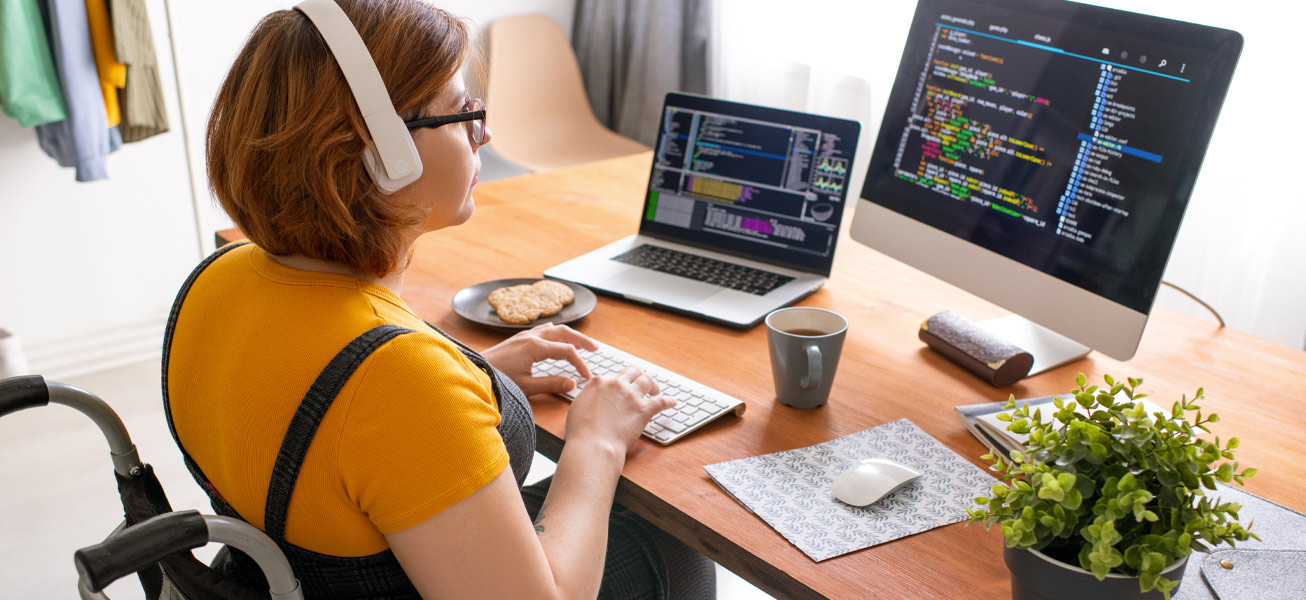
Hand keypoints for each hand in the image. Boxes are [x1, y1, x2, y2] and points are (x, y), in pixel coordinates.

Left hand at [480, 323, 596, 395]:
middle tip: (595, 348)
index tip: (586, 376)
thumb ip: (551, 385)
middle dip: (581, 340)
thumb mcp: (526, 387)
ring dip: (569, 334)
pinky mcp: (518, 339)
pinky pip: (543, 330)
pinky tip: (556, 336)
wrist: (474, 372)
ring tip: (580, 342)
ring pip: (554, 329)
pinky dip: (556, 333)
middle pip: (564, 333)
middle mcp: (531, 337)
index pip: (567, 351)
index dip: (580, 363)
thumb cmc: (497, 381)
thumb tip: (573, 383)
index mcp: (535, 347)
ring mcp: (524, 336)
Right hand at [565, 366, 675, 453]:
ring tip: (655, 390)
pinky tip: (673, 402)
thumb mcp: (577, 407)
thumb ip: (588, 397)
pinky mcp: (644, 409)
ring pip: (646, 381)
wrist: (593, 444)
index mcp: (598, 382)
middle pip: (632, 372)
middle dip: (638, 375)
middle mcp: (616, 385)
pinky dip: (668, 401)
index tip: (620, 389)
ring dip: (652, 384)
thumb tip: (593, 397)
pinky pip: (661, 401)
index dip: (618, 383)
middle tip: (641, 382)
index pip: (612, 377)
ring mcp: (631, 396)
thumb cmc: (581, 432)